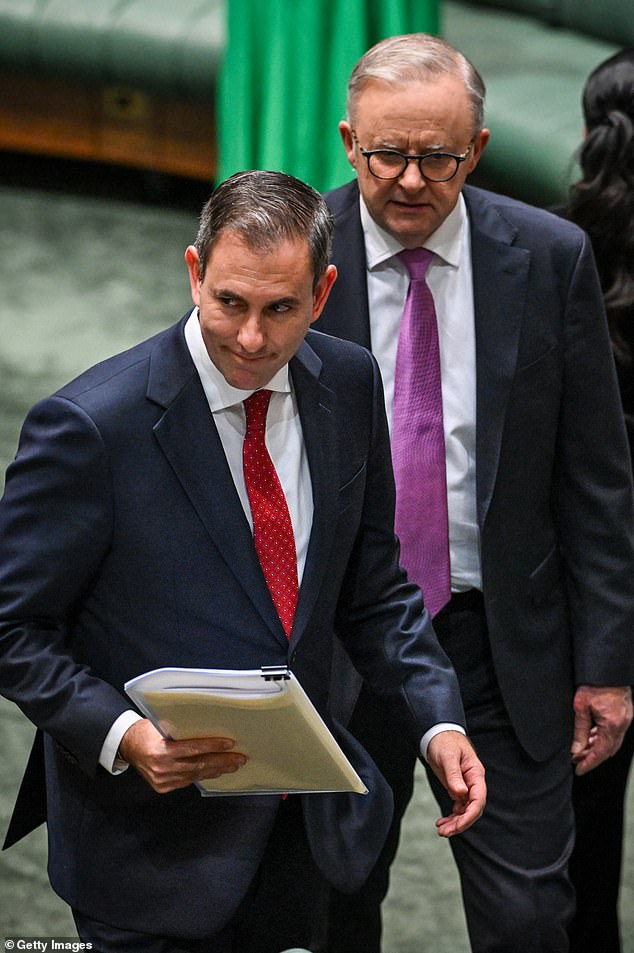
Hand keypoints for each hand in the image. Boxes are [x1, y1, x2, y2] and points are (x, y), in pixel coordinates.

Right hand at [119, 719, 246, 792]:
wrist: (127, 745)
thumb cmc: (146, 731)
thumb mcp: (161, 726)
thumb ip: (181, 731)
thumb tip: (208, 729)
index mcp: (161, 751)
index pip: (193, 749)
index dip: (212, 746)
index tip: (229, 744)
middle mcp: (162, 768)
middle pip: (198, 765)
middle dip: (221, 762)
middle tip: (239, 758)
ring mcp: (163, 780)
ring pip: (195, 775)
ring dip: (216, 770)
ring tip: (232, 765)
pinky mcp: (163, 787)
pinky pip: (187, 781)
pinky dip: (203, 775)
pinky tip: (214, 771)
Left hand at [426, 730, 485, 836]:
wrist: (437, 734)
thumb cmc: (445, 741)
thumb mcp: (448, 756)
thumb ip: (454, 774)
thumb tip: (461, 793)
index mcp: (476, 773)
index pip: (478, 799)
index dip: (470, 815)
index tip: (458, 825)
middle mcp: (473, 782)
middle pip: (473, 809)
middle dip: (461, 823)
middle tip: (444, 832)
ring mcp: (466, 786)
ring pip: (465, 810)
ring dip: (455, 822)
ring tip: (441, 830)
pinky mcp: (457, 788)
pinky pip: (458, 807)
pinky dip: (452, 816)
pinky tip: (442, 822)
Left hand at [571, 685, 632, 774]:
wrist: (607, 667)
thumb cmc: (594, 682)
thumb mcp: (581, 706)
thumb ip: (580, 729)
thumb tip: (576, 749)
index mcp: (612, 724)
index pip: (601, 752)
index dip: (589, 763)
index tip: (579, 769)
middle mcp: (622, 724)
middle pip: (608, 750)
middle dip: (592, 757)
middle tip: (577, 760)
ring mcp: (625, 719)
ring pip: (612, 741)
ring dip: (597, 747)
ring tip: (581, 750)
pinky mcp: (624, 713)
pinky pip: (614, 732)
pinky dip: (603, 737)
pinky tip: (591, 737)